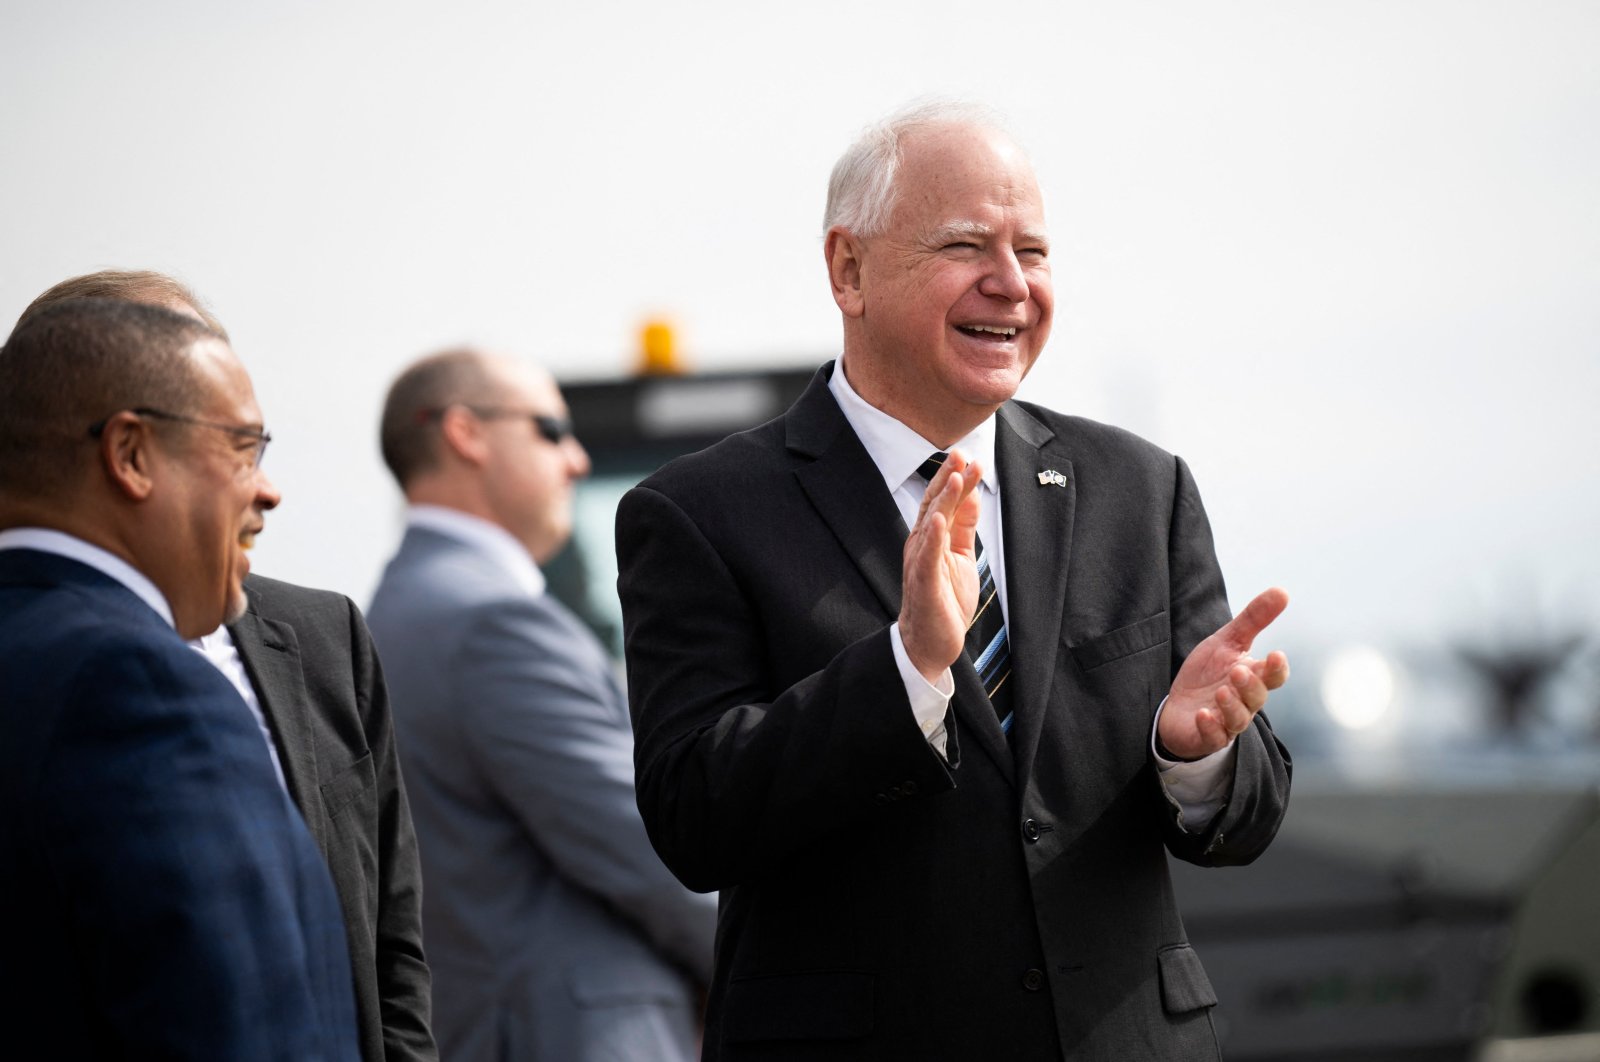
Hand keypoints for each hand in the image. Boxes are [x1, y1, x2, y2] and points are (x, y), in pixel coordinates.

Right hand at [899, 450, 981, 682]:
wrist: (931, 642)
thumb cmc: (944, 600)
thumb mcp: (961, 556)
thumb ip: (964, 527)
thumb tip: (973, 496)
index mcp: (929, 538)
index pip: (941, 500)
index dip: (953, 478)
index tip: (968, 456)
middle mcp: (920, 545)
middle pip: (934, 504)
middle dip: (948, 479)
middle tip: (962, 455)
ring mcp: (920, 562)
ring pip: (931, 525)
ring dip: (943, 499)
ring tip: (956, 477)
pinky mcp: (924, 582)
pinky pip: (927, 556)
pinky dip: (932, 536)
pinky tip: (938, 518)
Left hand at [1158, 587, 1290, 759]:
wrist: (1179, 707)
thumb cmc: (1209, 673)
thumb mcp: (1227, 641)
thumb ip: (1254, 619)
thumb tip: (1283, 590)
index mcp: (1253, 677)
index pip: (1273, 676)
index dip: (1276, 668)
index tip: (1275, 654)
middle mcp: (1245, 702)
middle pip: (1257, 697)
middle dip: (1250, 685)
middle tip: (1238, 670)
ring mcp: (1227, 721)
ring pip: (1239, 719)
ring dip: (1231, 706)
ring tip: (1221, 691)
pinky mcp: (1207, 737)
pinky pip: (1214, 737)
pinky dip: (1210, 727)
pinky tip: (1203, 715)